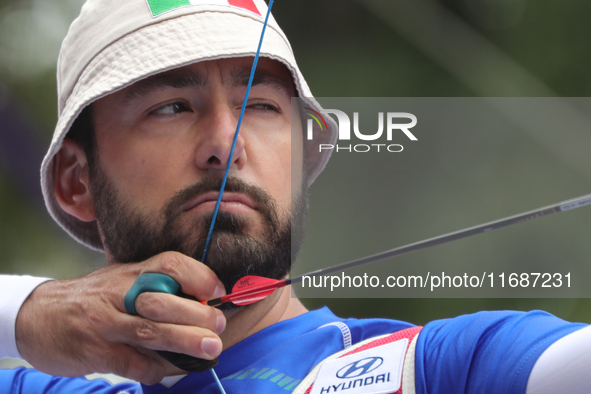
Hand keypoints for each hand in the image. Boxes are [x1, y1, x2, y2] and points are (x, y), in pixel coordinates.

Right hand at [15, 252, 225, 384]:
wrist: (37, 316)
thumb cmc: (92, 299)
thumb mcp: (121, 281)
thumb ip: (154, 288)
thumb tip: (203, 300)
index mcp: (130, 273)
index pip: (170, 263)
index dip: (198, 275)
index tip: (218, 290)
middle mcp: (119, 293)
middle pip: (164, 301)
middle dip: (198, 314)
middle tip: (219, 326)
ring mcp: (105, 322)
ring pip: (150, 332)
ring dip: (185, 341)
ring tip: (211, 348)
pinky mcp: (95, 350)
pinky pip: (132, 363)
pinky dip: (154, 368)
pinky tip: (166, 369)